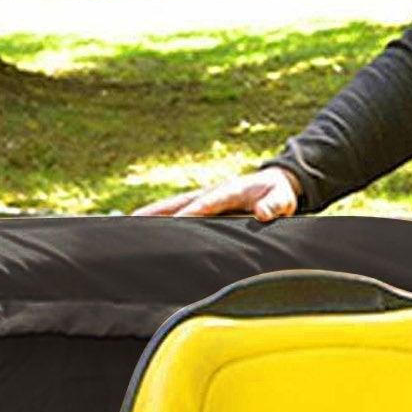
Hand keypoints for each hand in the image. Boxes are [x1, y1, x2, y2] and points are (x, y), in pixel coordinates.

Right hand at [133, 167, 299, 220]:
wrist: (277, 184)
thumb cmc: (279, 194)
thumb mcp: (283, 199)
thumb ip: (274, 205)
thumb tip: (263, 213)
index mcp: (229, 190)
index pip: (205, 204)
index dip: (190, 213)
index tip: (174, 223)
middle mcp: (211, 192)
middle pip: (178, 202)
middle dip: (157, 212)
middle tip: (132, 220)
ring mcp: (205, 198)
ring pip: (173, 206)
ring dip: (153, 215)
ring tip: (129, 224)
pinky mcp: (203, 205)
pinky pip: (178, 212)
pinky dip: (161, 219)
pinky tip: (146, 228)